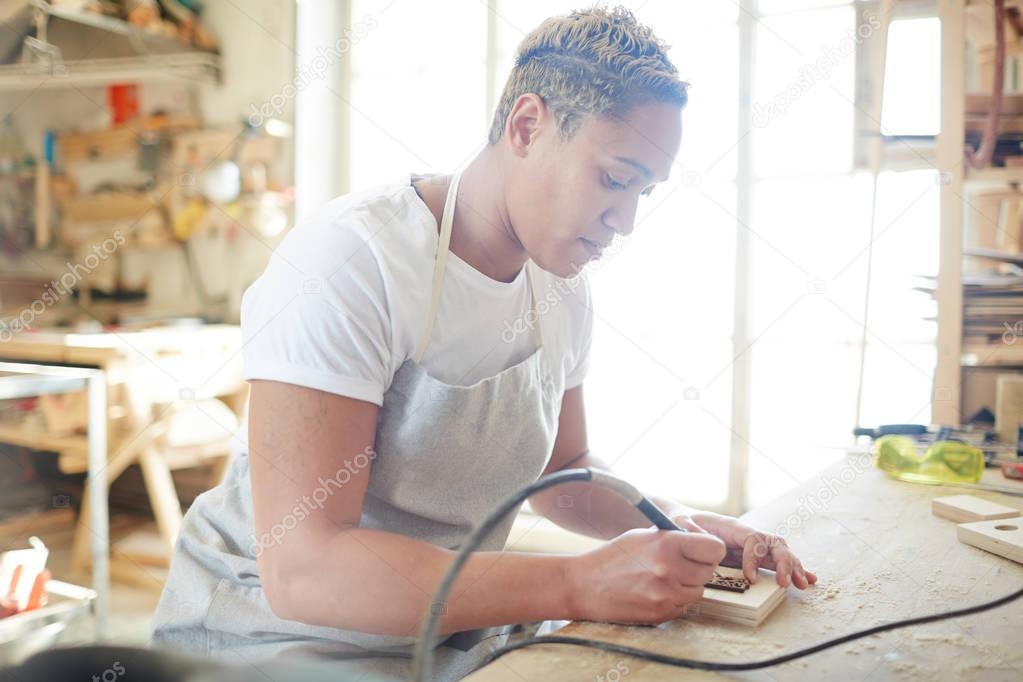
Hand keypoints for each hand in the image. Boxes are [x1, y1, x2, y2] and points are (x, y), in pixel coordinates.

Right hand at [566, 527, 726, 624]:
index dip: (710, 549)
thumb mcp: (642, 535)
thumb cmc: (613, 557)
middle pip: (708, 571)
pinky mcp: (661, 614)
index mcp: (666, 544)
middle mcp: (669, 570)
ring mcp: (666, 595)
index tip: (702, 550)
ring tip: (662, 578)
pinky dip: (674, 600)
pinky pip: (683, 607)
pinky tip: (654, 592)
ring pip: (698, 591)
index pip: (715, 548)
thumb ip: (673, 536)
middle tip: (677, 564)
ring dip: (686, 585)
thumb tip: (700, 538)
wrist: (584, 586)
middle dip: (697, 567)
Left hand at [673, 512, 817, 589]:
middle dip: (784, 562)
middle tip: (784, 583)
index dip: (755, 558)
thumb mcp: (680, 525)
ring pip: (780, 552)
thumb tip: (698, 536)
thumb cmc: (681, 524)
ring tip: (802, 584)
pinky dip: (792, 569)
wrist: (681, 521)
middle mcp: (747, 535)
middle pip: (775, 543)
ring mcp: (752, 545)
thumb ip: (689, 529)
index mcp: (733, 528)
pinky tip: (806, 579)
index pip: (754, 539)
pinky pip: (776, 561)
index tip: (749, 578)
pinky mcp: (752, 556)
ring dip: (794, 567)